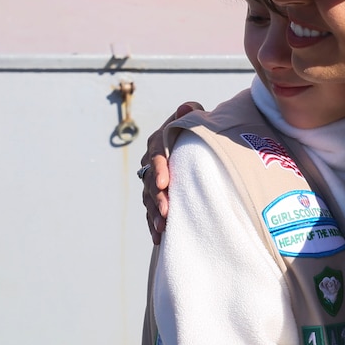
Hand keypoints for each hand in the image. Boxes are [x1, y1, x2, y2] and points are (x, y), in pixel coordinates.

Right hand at [141, 101, 203, 243]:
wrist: (194, 147)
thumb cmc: (195, 132)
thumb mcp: (195, 119)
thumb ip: (192, 113)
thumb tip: (188, 107)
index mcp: (159, 144)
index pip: (156, 155)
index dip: (159, 169)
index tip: (165, 182)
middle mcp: (151, 163)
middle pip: (150, 181)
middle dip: (157, 198)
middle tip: (167, 211)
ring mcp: (151, 182)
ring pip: (149, 199)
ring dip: (154, 214)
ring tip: (162, 227)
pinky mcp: (156, 197)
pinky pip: (152, 212)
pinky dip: (154, 224)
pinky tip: (159, 237)